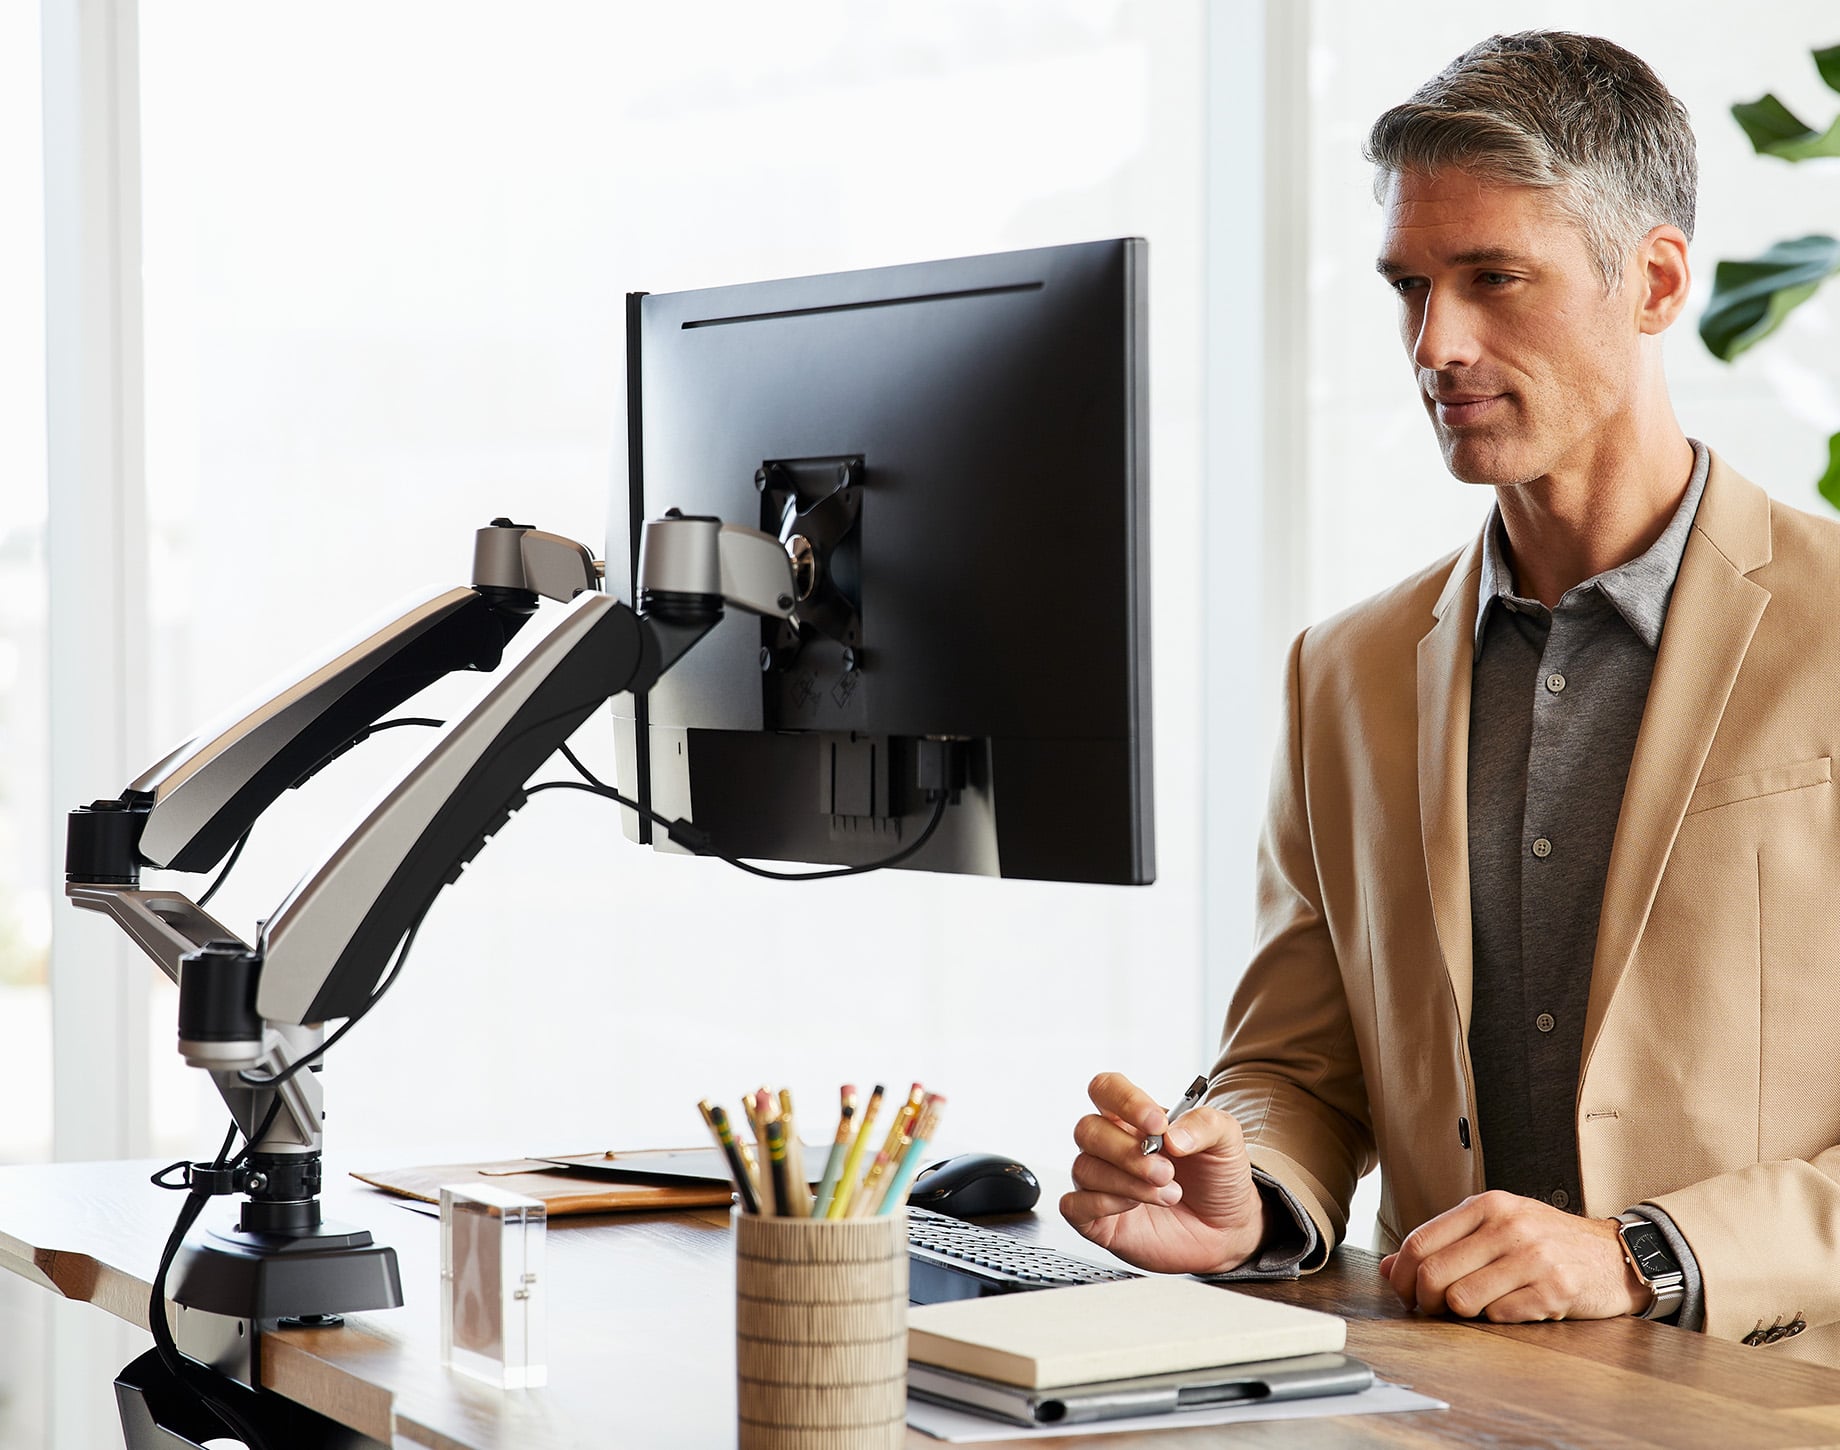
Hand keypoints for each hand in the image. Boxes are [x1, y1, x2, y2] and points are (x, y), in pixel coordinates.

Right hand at [1059, 1071, 1268, 1274]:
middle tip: (1166, 1171)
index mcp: (1134, 1118)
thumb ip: (1205, 1125)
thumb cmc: (1217, 1179)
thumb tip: (1172, 1135)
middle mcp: (1111, 1146)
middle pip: (1088, 1130)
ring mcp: (1101, 1182)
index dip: (1125, 1101)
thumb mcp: (1227, 1141)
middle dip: (1128, 1153)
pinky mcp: (1095, 1218)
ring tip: (1167, 1194)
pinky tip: (1133, 1207)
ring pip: (1084, 1168)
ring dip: (1127, 1183)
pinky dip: (1101, 1204)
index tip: (1157, 1124)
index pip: (1106, 1089)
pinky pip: (1073, 1205)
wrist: (1226, 1229)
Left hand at [1379, 1191, 1648, 1321]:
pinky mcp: (1555, 1290)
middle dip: (1424, 1300)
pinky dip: (1498, 1319)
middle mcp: (1508, 1226)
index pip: (1419, 1241)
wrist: (1614, 1256)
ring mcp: (1533, 1257)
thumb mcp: (1495, 1227)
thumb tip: (1388, 1268)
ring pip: (1462, 1299)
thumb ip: (1444, 1242)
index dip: (1401, 1274)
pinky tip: (1514, 1307)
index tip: (1402, 1292)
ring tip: (1477, 1307)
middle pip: (1433, 1273)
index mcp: (1487, 1205)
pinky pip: (1500, 1316)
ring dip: (1461, 1313)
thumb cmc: (1546, 1241)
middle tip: (1433, 1309)